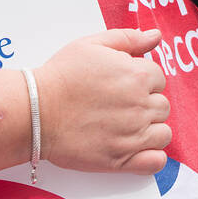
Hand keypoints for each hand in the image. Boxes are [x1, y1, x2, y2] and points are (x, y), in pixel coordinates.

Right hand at [35, 28, 171, 176]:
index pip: (158, 79)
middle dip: (145, 106)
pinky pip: (156, 162)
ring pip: (162, 134)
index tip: (122, 87)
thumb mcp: (92, 45)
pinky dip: (152, 157)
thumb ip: (128, 38)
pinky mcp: (121, 159)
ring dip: (149, 130)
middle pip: (162, 107)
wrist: (35, 112)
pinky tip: (137, 150)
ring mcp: (132, 135)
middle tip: (119, 107)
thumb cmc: (59, 78)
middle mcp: (140, 106)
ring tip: (125, 128)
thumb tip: (155, 37)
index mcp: (137, 76)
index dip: (141, 82)